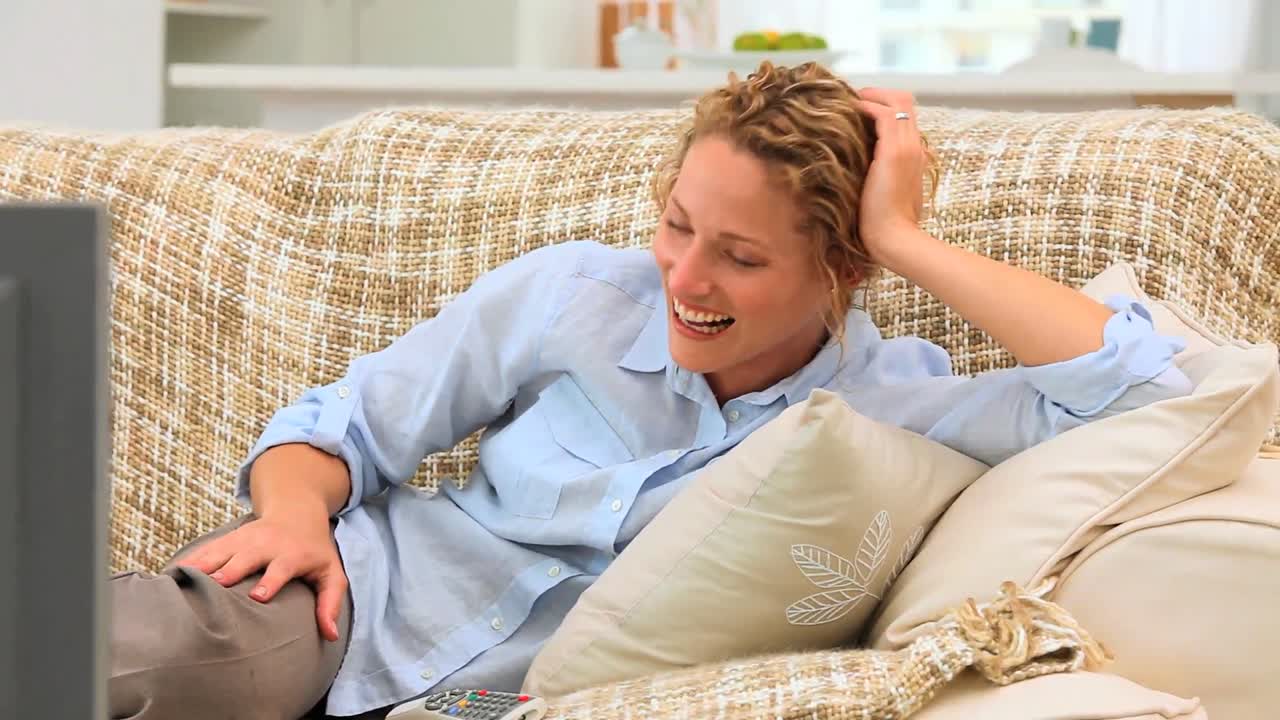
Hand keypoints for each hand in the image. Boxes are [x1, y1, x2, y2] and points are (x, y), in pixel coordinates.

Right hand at [176, 509, 347, 641]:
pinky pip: (205, 550)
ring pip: (220, 552)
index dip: (270, 580)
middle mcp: (265, 545)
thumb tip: (330, 635)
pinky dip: (189, 560)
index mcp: (292, 554)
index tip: (258, 596)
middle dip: (229, 571)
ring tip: (180, 582)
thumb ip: (330, 602)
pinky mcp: (228, 539)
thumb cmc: (314, 550)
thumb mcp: (331, 573)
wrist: (296, 510)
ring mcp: (244, 540)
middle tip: (213, 587)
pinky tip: (170, 574)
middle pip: (245, 558)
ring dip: (202, 565)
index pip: (281, 568)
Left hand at [853, 87, 929, 266]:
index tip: (859, 109)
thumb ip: (877, 176)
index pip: (905, 116)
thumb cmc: (884, 224)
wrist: (895, 239)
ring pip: (897, 101)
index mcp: (915, 155)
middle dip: (878, 94)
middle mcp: (915, 146)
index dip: (883, 106)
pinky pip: (884, 115)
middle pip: (905, 101)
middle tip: (853, 99)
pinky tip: (850, 111)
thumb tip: (857, 171)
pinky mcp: (894, 152)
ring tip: (849, 101)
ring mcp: (908, 148)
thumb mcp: (882, 193)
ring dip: (871, 96)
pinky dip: (867, 107)